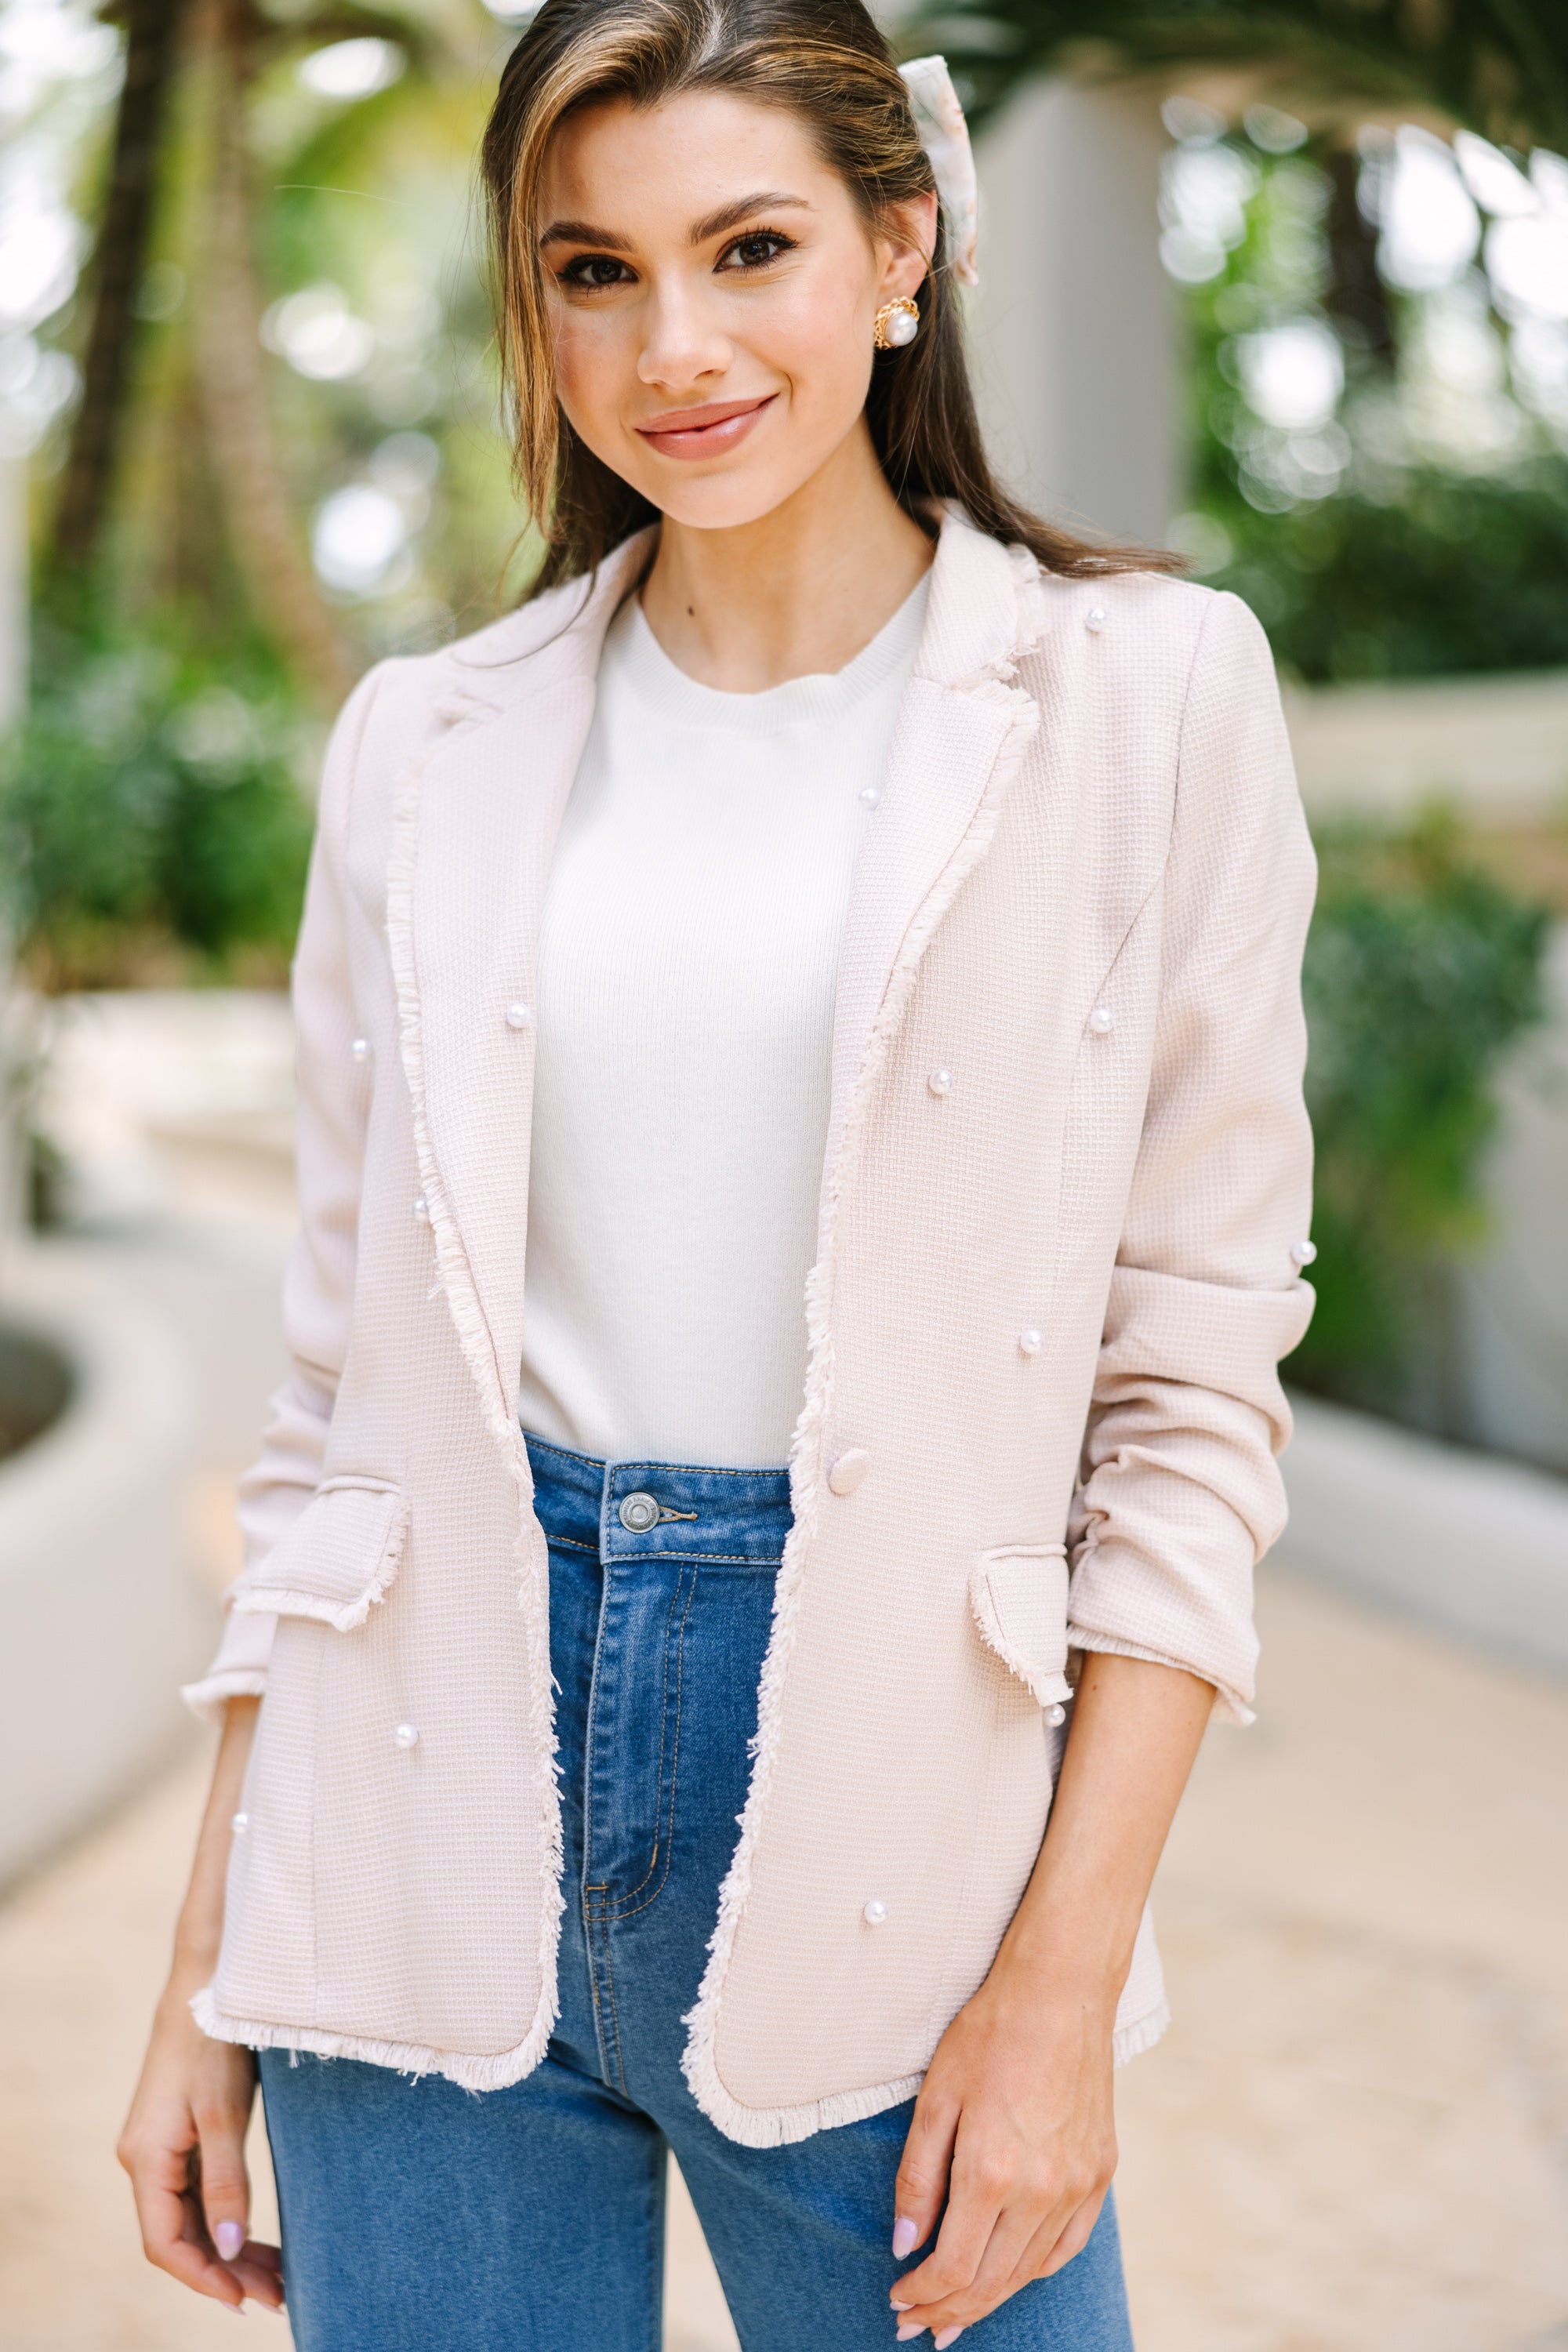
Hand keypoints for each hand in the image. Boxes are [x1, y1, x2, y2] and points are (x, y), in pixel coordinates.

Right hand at [118, 1957, 284, 2313]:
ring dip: (229, 2250)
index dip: (203, 2278)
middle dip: (225, 2271)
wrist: (206, 1981)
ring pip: (191, 2217)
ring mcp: (160, 2148)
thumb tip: (228, 2247)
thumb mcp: (224, 2112)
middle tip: (279, 2295)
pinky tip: (256, 2238)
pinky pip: (197, 2194)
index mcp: (145, 2159)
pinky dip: (226, 2219)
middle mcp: (144, 2160)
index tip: (246, 2301)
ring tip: (277, 2276)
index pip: (166, 2243)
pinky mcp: (179, 2135)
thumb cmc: (214, 2039)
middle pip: (180, 2235)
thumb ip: (225, 2180)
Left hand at [886, 1953, 1116, 2344]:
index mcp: (993, 2173)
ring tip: (956, 2314)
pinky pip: (1066, 2246)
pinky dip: (1033, 2270)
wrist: (1060, 1993)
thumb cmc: (989, 2035)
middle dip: (949, 2311)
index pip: (953, 2267)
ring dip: (989, 2299)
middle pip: (991, 2281)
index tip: (896, 2301)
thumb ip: (918, 2179)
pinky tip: (1011, 2276)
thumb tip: (905, 2246)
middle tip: (916, 2327)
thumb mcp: (935, 2099)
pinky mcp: (1100, 2174)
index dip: (920, 2294)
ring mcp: (1078, 2186)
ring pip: (1028, 2271)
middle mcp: (1042, 2191)